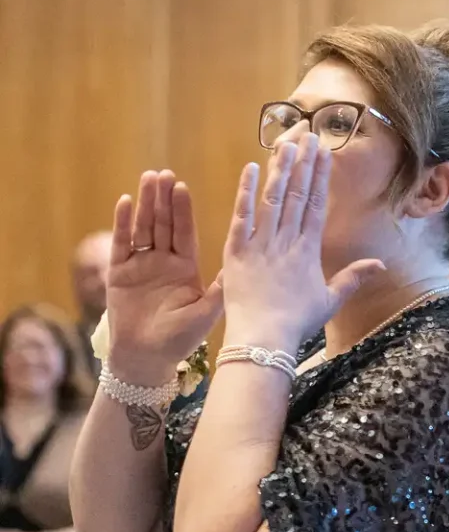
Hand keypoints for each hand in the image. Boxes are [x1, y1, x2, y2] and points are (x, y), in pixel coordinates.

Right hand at [105, 171, 225, 385]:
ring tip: (148, 178)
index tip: (182, 187)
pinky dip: (122, 223)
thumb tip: (246, 265)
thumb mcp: (207, 311)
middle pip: (163, 223)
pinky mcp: (118, 272)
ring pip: (143, 227)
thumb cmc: (180, 339)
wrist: (147, 357)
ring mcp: (140, 264)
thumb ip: (222, 287)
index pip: (184, 232)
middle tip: (165, 174)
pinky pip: (121, 243)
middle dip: (164, 199)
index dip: (183, 210)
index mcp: (185, 268)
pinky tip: (126, 202)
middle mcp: (163, 261)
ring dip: (145, 203)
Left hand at [220, 138, 384, 350]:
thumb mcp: (329, 301)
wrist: (263, 338)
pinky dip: (246, 191)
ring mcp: (261, 243)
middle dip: (304, 165)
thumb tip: (380, 264)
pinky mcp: (236, 250)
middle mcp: (287, 241)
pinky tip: (252, 168)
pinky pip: (242, 215)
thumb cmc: (297, 322)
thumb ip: (352, 278)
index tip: (324, 155)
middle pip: (298, 195)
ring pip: (273, 200)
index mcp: (308, 251)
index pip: (317, 206)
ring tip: (286, 144)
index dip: (321, 178)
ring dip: (280, 170)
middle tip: (309, 136)